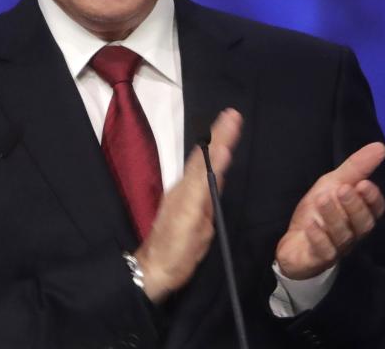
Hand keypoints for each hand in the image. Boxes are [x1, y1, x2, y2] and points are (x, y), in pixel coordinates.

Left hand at [134, 108, 241, 302]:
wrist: (152, 269)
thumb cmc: (179, 256)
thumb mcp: (200, 234)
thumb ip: (208, 204)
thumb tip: (218, 177)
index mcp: (191, 197)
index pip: (209, 164)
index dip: (220, 142)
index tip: (230, 122)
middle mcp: (183, 189)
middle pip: (202, 158)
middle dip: (217, 135)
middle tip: (231, 114)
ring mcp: (178, 193)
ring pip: (197, 163)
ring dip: (212, 142)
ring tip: (225, 124)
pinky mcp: (178, 199)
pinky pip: (194, 172)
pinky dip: (205, 157)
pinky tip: (212, 152)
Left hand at [275, 142, 384, 279]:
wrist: (296, 242)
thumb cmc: (320, 210)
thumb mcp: (334, 183)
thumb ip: (356, 167)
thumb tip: (380, 146)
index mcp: (360, 215)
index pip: (376, 210)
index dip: (372, 199)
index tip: (364, 184)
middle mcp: (353, 233)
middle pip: (362, 224)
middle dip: (354, 206)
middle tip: (344, 189)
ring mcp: (337, 248)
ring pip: (342, 236)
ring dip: (333, 216)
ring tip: (324, 198)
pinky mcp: (319, 258)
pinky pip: (323, 251)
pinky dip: (319, 238)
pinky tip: (312, 225)